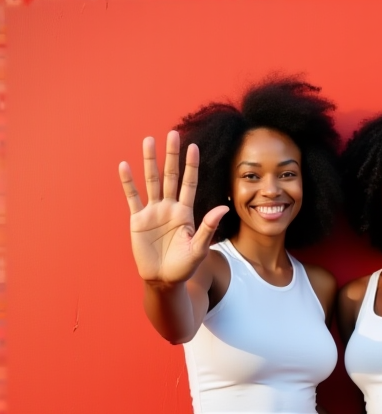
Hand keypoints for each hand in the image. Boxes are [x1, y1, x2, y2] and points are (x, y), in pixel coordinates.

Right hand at [119, 131, 227, 284]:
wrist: (163, 280)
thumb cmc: (184, 267)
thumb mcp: (199, 248)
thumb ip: (208, 227)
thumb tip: (223, 208)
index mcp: (186, 212)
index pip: (189, 183)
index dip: (191, 166)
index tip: (193, 147)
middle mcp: (170, 207)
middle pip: (170, 176)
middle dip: (171, 156)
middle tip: (172, 134)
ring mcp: (153, 212)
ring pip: (151, 181)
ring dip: (149, 161)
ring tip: (148, 141)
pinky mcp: (138, 220)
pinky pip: (133, 197)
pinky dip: (128, 182)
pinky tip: (125, 166)